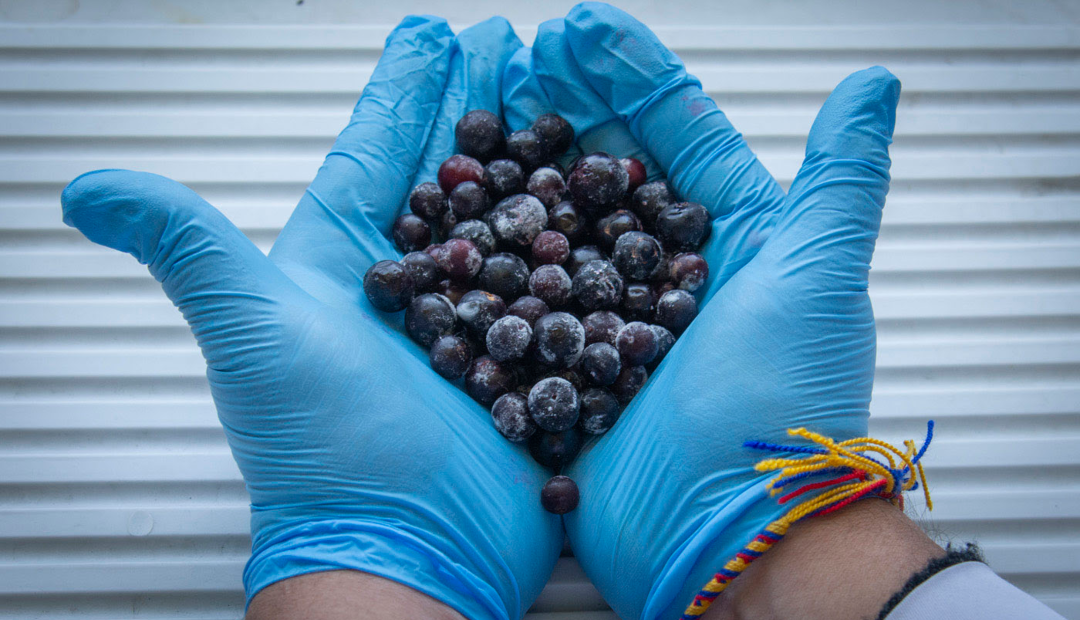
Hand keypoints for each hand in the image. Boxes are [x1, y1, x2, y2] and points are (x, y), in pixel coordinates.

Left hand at [61, 16, 560, 619]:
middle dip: (485, 106)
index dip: (406, 90)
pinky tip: (618, 211)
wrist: (402, 542)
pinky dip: (590, 245)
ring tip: (576, 110)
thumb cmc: (321, 447)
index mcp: (344, 263)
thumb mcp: (249, 330)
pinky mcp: (525, 361)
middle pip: (454, 173)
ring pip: (514, 222)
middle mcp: (411, 286)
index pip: (377, 153)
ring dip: (543, 161)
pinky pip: (561, 288)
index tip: (433, 34)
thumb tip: (85, 187)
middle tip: (519, 52)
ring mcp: (474, 323)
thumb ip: (186, 246)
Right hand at [502, 3, 899, 618]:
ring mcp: (615, 322)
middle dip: (564, 108)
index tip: (581, 29)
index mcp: (734, 244)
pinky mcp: (570, 370)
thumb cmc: (781, 410)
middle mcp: (671, 277)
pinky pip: (526, 302)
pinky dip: (493, 262)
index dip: (631, 77)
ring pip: (561, 228)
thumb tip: (874, 86)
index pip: (679, 135)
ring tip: (479, 123)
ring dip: (521, 173)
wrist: (724, 532)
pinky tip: (457, 225)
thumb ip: (839, 181)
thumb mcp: (818, 280)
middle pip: (608, 169)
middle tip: (516, 61)